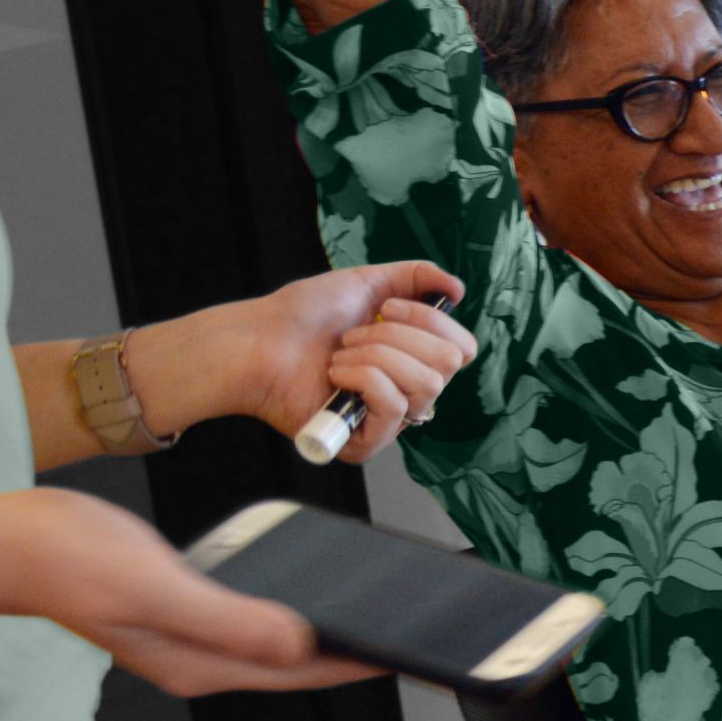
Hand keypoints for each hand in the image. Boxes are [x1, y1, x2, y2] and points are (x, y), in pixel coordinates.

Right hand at [0, 489, 379, 696]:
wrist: (5, 542)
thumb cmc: (69, 561)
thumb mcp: (158, 587)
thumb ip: (229, 619)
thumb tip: (299, 643)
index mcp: (198, 663)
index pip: (297, 670)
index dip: (356, 662)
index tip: (406, 651)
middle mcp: (197, 655)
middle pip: (292, 659)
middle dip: (349, 648)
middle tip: (406, 628)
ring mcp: (187, 629)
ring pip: (272, 634)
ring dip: (321, 624)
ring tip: (371, 606)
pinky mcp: (180, 600)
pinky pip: (248, 607)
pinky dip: (284, 597)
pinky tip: (305, 577)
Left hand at [194, 262, 474, 461]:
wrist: (260, 341)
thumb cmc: (303, 314)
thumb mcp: (369, 281)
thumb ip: (418, 277)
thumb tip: (459, 290)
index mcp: (413, 355)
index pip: (462, 348)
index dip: (434, 322)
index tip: (389, 306)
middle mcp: (407, 389)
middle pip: (448, 364)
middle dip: (399, 336)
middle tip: (355, 334)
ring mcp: (388, 419)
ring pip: (425, 384)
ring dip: (376, 355)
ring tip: (340, 354)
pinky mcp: (366, 442)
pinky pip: (395, 408)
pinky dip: (364, 378)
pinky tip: (335, 376)